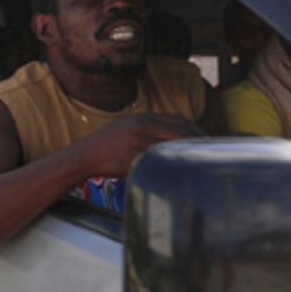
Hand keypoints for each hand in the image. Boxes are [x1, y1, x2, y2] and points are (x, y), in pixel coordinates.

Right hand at [76, 114, 200, 176]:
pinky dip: (169, 166)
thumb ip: (148, 130)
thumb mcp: (126, 129)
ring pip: (170, 147)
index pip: (177, 120)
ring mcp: (135, 141)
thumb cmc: (106, 148)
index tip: (205, 140)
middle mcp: (139, 126)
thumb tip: (174, 139)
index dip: (195, 130)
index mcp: (140, 119)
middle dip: (195, 142)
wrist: (83, 157)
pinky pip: (156, 161)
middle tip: (208, 154)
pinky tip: (177, 172)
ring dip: (184, 155)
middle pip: (178, 132)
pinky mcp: (130, 157)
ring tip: (195, 165)